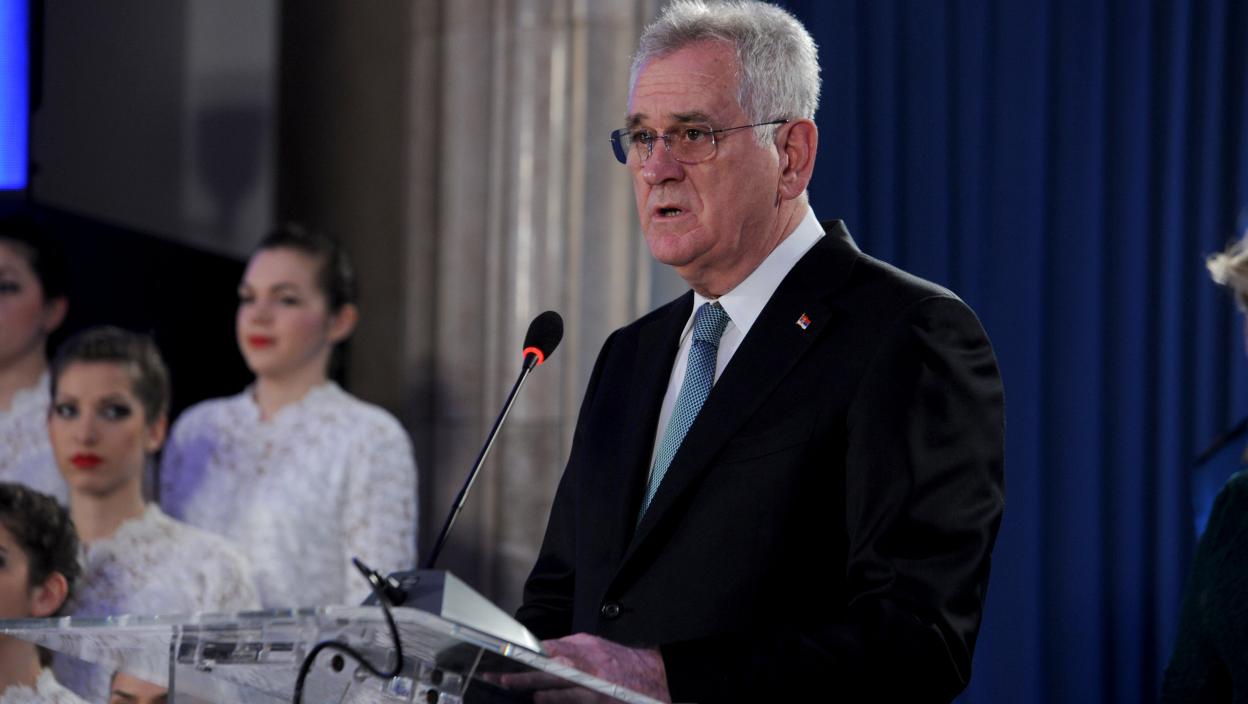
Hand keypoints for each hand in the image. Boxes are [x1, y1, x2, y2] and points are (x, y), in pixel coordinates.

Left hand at [496, 633, 670, 702]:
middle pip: (546, 675)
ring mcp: (592, 692)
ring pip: (556, 696)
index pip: (549, 651)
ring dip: (539, 696)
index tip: (507, 660)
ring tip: (529, 695)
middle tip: (503, 680)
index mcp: (586, 650)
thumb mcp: (596, 646)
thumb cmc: (622, 662)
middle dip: (522, 679)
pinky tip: (546, 702)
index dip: (526, 657)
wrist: (654, 680)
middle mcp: (588, 670)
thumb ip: (570, 647)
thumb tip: (543, 650)